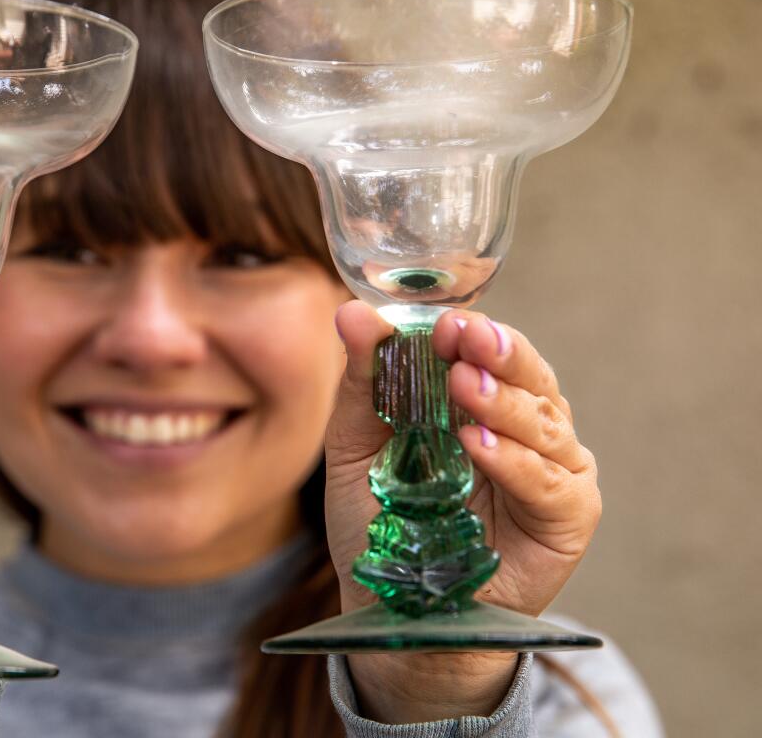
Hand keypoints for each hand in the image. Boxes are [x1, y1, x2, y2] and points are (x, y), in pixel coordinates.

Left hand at [323, 301, 599, 721]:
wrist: (395, 608)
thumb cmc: (382, 524)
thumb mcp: (357, 447)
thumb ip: (362, 382)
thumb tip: (352, 312)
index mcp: (478, 402)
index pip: (487, 352)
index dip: (470, 333)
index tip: (443, 322)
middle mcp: (524, 428)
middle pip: (528, 377)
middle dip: (499, 353)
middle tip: (465, 338)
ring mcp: (552, 469)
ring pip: (545, 422)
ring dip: (505, 402)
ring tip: (466, 387)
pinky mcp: (567, 517)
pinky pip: (550, 482)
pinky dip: (518, 462)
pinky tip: (480, 446)